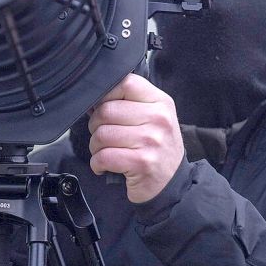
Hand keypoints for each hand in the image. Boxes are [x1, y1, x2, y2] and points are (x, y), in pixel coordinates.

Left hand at [87, 74, 184, 202]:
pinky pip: (103, 157)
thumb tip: (94, 99)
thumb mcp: (154, 118)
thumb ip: (130, 103)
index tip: (103, 108)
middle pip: (106, 110)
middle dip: (95, 126)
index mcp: (161, 102)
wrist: (172, 183)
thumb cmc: (157, 148)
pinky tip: (104, 165)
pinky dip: (97, 164)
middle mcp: (159, 118)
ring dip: (95, 147)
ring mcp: (151, 141)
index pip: (125, 83)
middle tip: (103, 136)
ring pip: (102, 134)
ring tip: (105, 152)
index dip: (106, 95)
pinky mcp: (141, 162)